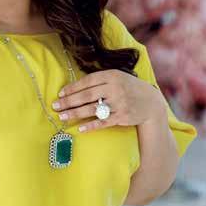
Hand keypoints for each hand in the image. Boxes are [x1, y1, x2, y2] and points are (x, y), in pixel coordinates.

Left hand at [51, 69, 166, 131]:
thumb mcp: (116, 78)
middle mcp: (115, 88)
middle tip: (55, 106)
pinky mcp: (123, 116)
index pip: (87, 81)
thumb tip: (74, 88)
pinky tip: (80, 129)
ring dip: (75, 114)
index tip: (60, 94)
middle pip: (86, 96)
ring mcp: (119, 103)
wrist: (151, 102)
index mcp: (112, 75)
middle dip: (68, 102)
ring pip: (92, 109)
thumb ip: (99, 81)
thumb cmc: (128, 88)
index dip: (72, 88)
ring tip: (62, 116)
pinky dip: (91, 126)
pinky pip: (103, 122)